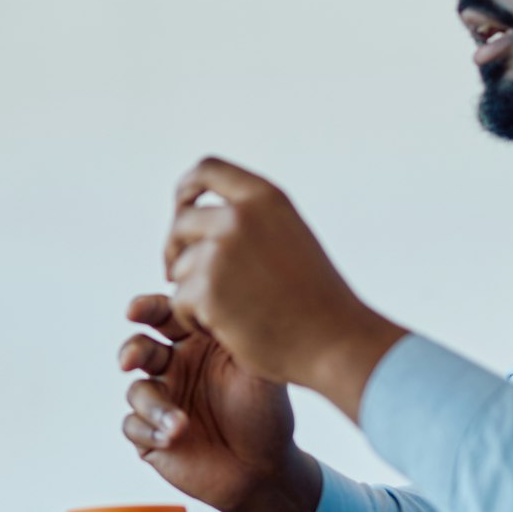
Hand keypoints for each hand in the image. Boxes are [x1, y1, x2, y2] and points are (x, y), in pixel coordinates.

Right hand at [119, 293, 321, 511]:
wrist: (266, 469)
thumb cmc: (266, 412)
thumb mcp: (261, 367)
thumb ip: (241, 334)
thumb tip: (223, 297)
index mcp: (196, 341)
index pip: (165, 315)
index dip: (146, 308)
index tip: (136, 311)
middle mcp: (174, 367)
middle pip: (139, 347)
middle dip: (131, 351)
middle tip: (131, 360)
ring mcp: (161, 401)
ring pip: (137, 391)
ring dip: (154, 407)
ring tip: (180, 425)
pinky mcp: (151, 435)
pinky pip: (134, 427)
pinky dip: (149, 431)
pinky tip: (172, 439)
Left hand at [164, 157, 405, 417]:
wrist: (336, 343)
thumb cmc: (315, 300)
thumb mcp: (288, 237)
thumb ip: (250, 220)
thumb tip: (196, 215)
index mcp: (264, 199)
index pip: (207, 169)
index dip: (185, 188)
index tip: (180, 209)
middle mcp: (240, 217)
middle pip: (181, 222)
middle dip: (176, 250)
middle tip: (181, 276)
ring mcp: (221, 252)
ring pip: (180, 268)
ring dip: (194, 293)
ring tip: (232, 314)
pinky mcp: (208, 290)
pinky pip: (179, 302)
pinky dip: (195, 320)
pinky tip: (227, 330)